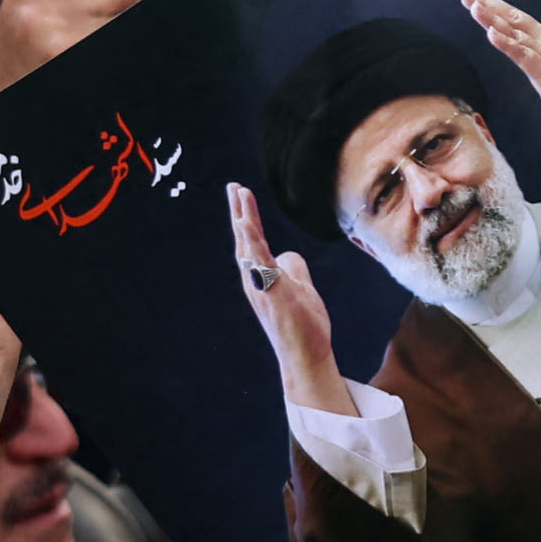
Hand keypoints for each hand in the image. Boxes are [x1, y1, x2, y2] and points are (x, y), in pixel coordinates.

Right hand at [229, 177, 358, 419]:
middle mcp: (256, 281)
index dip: (246, 217)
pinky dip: (251, 241)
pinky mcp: (272, 293)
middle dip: (240, 212)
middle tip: (234, 186)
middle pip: (245, 240)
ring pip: (249, 248)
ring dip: (244, 219)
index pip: (252, 242)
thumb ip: (293, 269)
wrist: (307, 356)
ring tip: (239, 194)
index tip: (241, 193)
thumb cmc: (304, 326)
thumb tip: (287, 254)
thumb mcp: (301, 288)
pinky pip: (259, 263)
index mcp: (262, 278)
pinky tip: (246, 224)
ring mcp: (262, 287)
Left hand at [464, 0, 540, 174]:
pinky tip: (492, 34)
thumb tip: (515, 49)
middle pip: (512, 19)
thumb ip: (531, 57)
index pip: (514, 18)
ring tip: (475, 6)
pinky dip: (507, 43)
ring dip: (494, 19)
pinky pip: (523, 56)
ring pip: (515, 34)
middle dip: (489, 4)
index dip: (493, 5)